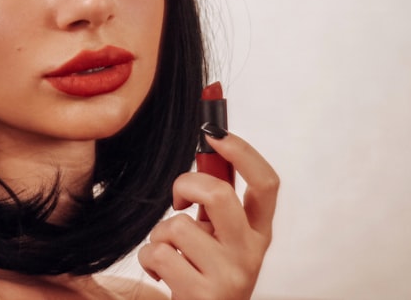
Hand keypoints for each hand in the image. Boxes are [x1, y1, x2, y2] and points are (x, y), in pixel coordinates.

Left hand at [137, 131, 278, 299]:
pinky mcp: (203, 295)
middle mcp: (250, 253)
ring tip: (172, 252)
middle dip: (186, 184)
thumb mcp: (218, 236)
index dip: (242, 152)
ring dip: (160, 234)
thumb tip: (209, 144)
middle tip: (178, 200)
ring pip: (179, 226)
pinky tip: (163, 274)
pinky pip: (159, 254)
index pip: (267, 184)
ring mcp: (229, 275)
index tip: (214, 133)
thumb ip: (216, 200)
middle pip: (219, 195)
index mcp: (258, 232)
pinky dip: (149, 259)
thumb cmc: (203, 271)